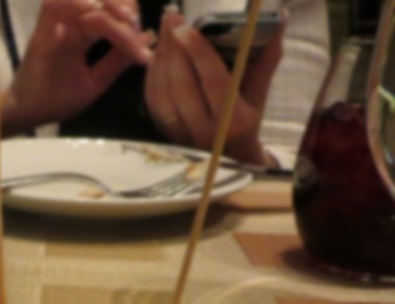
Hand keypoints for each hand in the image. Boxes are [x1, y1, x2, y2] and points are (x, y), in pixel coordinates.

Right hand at [2, 0, 153, 132]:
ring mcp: (57, 25)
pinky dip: (79, 3)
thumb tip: (146, 38)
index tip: (143, 40)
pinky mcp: (42, 30)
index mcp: (84, 35)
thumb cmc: (57, 100)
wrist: (29, 115)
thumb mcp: (96, 81)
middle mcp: (71, 24)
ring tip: (125, 19)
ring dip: (108, 3)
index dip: (130, 18)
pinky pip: (56, 4)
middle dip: (124, 5)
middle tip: (135, 22)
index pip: (111, 13)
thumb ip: (117, 61)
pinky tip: (95, 12)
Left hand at [144, 8, 284, 164]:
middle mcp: (205, 130)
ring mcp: (181, 134)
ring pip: (162, 94)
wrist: (230, 157)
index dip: (199, 54)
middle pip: (182, 87)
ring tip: (164, 30)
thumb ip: (267, 58)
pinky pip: (153, 101)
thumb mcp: (261, 92)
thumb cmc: (247, 118)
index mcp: (233, 119)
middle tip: (171, 17)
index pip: (214, 82)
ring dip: (160, 59)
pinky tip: (157, 53)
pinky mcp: (164, 133)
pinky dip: (152, 74)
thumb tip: (280, 21)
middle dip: (173, 49)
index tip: (186, 28)